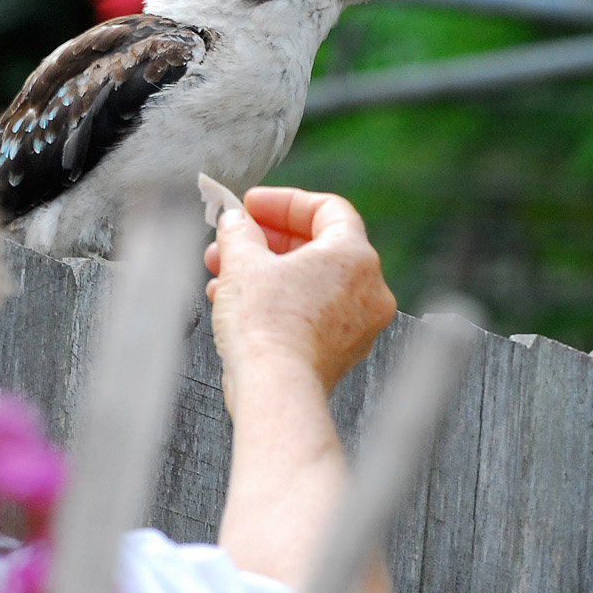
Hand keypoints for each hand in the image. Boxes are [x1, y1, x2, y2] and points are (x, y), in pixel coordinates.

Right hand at [203, 187, 395, 393]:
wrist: (274, 389)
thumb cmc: (267, 327)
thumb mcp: (242, 262)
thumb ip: (238, 230)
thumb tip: (234, 221)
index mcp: (355, 256)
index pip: (327, 209)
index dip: (284, 202)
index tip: (253, 205)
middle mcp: (368, 289)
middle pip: (317, 246)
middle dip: (267, 240)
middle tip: (235, 237)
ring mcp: (358, 324)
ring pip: (309, 282)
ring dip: (266, 272)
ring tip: (224, 273)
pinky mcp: (339, 351)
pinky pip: (310, 312)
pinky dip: (278, 302)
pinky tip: (238, 303)